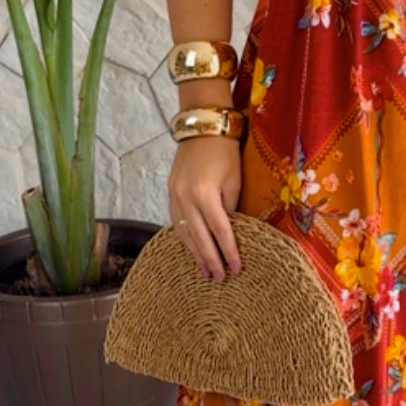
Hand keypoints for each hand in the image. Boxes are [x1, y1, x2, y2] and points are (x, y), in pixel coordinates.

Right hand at [167, 136, 241, 281]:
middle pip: (199, 237)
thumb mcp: (234, 180)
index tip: (236, 268)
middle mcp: (185, 198)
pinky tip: (193, 249)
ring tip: (205, 271)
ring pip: (184, 233)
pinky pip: (177, 222)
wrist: (202, 128)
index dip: (228, 251)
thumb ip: (230, 208)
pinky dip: (186, 238)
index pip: (220, 231)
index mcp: (204, 194)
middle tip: (220, 278)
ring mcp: (174, 196)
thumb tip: (229, 232)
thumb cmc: (225, 152)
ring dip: (195, 253)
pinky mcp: (169, 193)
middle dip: (210, 259)